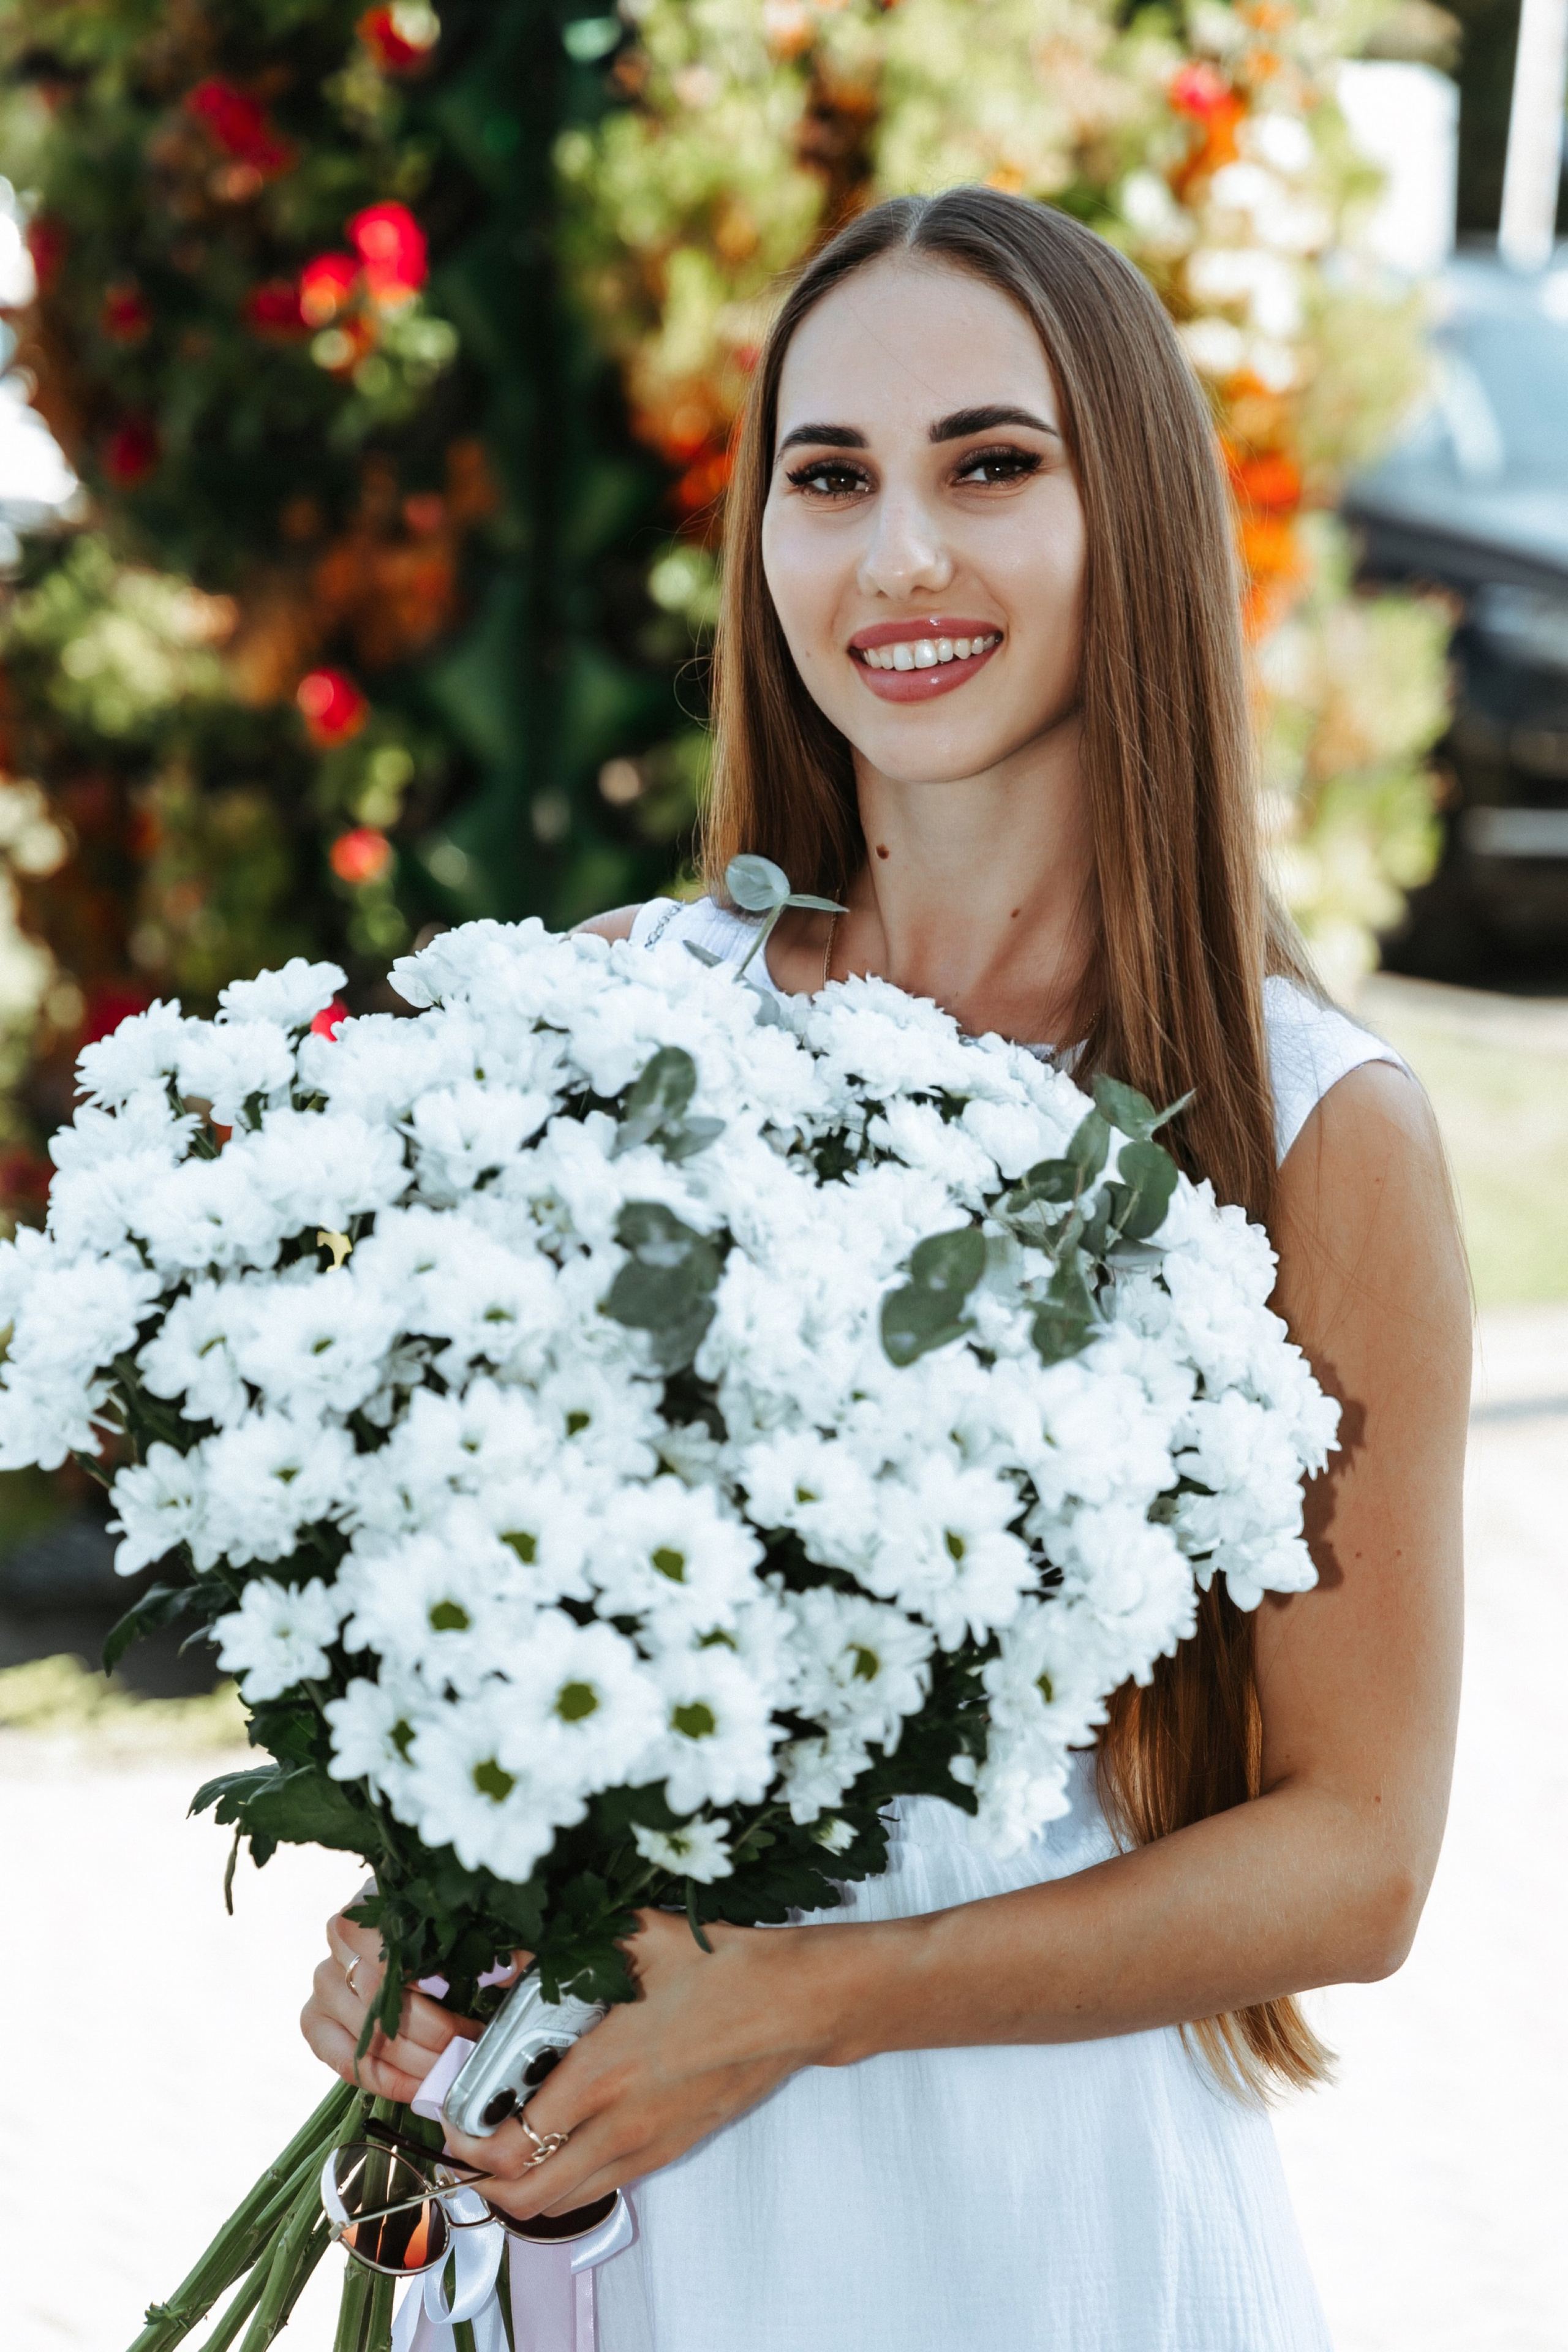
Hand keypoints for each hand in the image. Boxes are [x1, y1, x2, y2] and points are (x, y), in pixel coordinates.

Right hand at [299, 1883, 501, 2103]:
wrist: (394, 1941)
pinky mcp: (314, 2022)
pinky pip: (347, 2063)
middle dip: (435, 2034)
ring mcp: (322, 1985)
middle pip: (382, 2003)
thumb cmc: (433, 1931)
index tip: (465, 2000)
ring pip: (368, 2038)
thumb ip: (482, 1943)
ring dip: (418, 2063)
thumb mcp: (457, 1926)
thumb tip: (506, 1970)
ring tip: (456, 2069)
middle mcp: (336, 1945)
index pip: (389, 1954)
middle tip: (473, 2046)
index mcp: (369, 1909)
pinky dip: (388, 2082)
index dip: (427, 1984)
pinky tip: (421, 2089)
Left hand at [442, 1910, 852, 2220]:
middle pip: (529, 2195)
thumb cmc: (722, 1964)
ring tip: (506, 2150)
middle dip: (484, 2184)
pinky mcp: (674, 2148)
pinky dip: (570, 2180)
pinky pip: (605, 2185)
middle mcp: (621, 2122)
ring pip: (566, 2201)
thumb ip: (566, 1946)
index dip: (467, 2143)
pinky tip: (564, 2138)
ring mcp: (650, 2144)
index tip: (453, 2116)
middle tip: (466, 2148)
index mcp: (603, 2072)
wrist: (797, 2003)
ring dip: (525, 2189)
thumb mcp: (637, 1935)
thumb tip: (508, 1953)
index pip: (511, 2144)